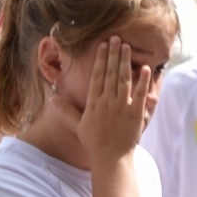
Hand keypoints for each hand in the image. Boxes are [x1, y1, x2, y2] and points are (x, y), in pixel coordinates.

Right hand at [73, 39, 151, 164]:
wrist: (110, 158)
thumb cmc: (94, 142)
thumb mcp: (77, 124)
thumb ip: (66, 110)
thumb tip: (51, 99)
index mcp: (93, 102)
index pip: (96, 75)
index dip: (100, 59)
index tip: (103, 46)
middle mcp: (106, 102)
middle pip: (109, 73)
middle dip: (113, 54)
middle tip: (117, 38)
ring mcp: (121, 107)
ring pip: (123, 80)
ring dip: (125, 62)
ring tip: (128, 47)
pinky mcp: (135, 114)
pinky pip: (140, 95)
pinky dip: (143, 82)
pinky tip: (146, 69)